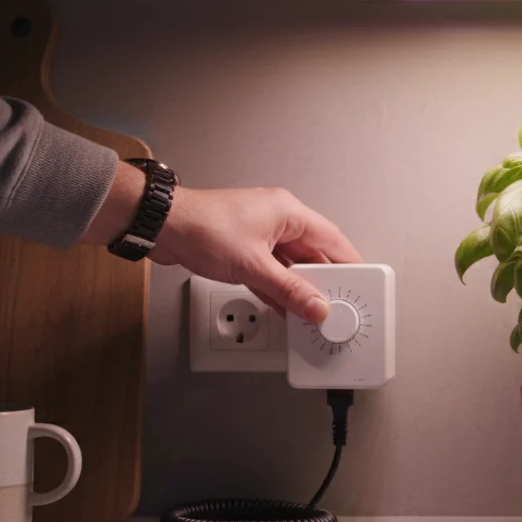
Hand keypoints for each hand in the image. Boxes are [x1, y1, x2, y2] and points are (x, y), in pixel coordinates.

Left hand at [85, 164, 360, 322]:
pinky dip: (278, 288)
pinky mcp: (243, 248)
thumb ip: (289, 290)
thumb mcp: (253, 266)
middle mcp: (277, 220)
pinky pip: (271, 270)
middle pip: (312, 254)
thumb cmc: (201, 226)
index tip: (361, 282)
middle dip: (322, 281)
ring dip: (298, 287)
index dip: (349, 262)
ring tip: (310, 309)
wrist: (160, 225)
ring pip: (291, 265)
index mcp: (288, 212)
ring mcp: (259, 234)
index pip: (332, 239)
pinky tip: (284, 305)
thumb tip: (315, 305)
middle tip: (334, 302)